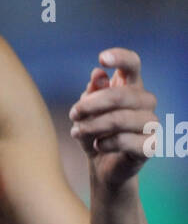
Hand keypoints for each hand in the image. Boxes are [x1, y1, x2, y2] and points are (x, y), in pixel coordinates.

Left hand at [68, 48, 157, 189]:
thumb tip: (98, 74)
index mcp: (131, 86)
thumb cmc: (95, 132)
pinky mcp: (149, 146)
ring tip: (77, 132)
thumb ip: (91, 93)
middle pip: (121, 95)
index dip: (120, 57)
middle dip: (91, 104)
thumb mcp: (86, 112)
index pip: (132, 64)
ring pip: (120, 119)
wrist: (102, 165)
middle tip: (72, 114)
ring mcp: (151, 124)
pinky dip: (104, 143)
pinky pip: (124, 141)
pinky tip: (97, 146)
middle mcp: (145, 102)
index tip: (101, 58)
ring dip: (93, 126)